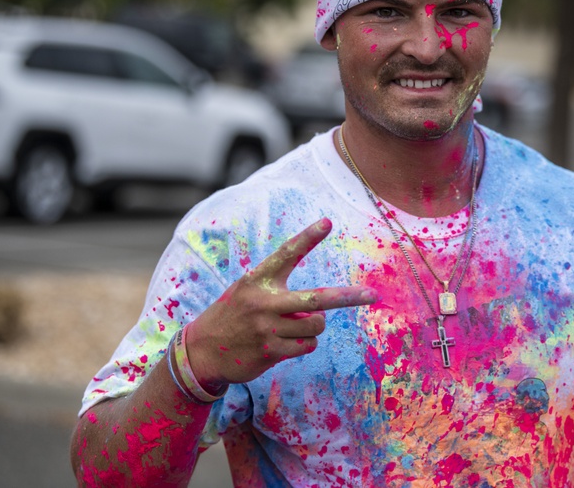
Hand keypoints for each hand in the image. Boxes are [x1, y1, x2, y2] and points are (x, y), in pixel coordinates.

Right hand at [184, 218, 377, 388]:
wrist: (201, 351)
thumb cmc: (234, 315)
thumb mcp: (247, 291)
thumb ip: (279, 292)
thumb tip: (318, 309)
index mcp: (257, 279)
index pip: (286, 253)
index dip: (307, 238)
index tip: (327, 222)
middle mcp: (263, 302)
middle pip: (317, 299)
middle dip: (347, 297)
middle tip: (371, 295)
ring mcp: (267, 328)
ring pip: (315, 325)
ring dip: (313, 326)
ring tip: (293, 325)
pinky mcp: (269, 351)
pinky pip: (307, 345)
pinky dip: (304, 343)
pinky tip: (284, 342)